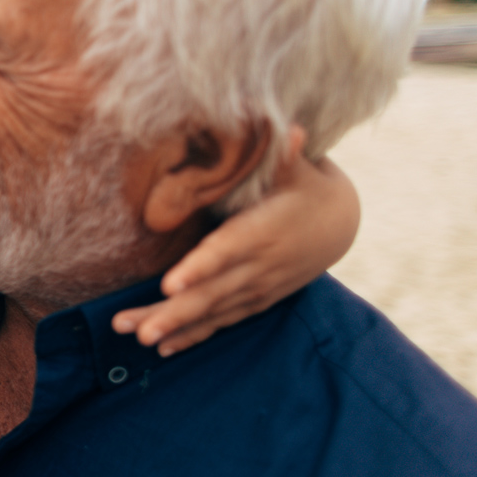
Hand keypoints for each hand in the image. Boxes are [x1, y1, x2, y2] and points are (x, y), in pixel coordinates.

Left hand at [114, 128, 359, 355]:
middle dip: (173, 314)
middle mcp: (258, 267)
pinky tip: (163, 348)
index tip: (170, 285)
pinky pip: (222, 322)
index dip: (199, 270)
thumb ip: (283, 153)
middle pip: (210, 294)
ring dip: (173, 328)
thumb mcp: (299, 168)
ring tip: (137, 339)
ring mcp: (257, 288)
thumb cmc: (306, 187)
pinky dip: (195, 335)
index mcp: (261, 233)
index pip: (225, 254)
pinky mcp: (257, 300)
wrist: (340, 223)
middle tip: (135, 330)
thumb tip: (287, 127)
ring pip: (211, 314)